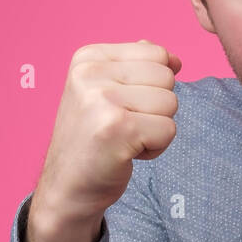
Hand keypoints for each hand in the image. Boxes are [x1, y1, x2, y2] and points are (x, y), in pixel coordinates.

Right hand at [33, 39, 181, 227]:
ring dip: (156, 128)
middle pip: (167, 78)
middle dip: (156, 107)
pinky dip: (156, 148)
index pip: (157, 53)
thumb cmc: (92, 140)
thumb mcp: (104, 91)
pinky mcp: (118, 128)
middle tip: (123, 126)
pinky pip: (168, 130)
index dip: (153, 85)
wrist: (66, 188)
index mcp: (88, 57)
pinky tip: (126, 153)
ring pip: (171, 103)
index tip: (123, 105)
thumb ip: (136, 68)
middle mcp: (91, 73)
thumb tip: (174, 60)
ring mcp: (102, 99)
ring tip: (124, 139)